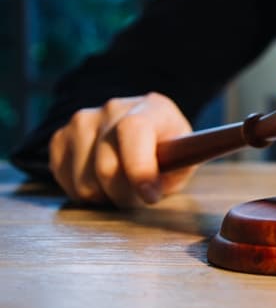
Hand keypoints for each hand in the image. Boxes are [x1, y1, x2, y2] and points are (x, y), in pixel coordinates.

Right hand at [48, 92, 195, 207]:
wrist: (142, 133)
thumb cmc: (167, 150)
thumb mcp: (184, 157)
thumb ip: (174, 169)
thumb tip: (151, 187)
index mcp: (151, 108)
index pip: (134, 129)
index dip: (139, 167)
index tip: (150, 195)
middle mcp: (112, 109)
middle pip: (106, 166)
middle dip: (125, 195)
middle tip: (139, 199)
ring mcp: (81, 121)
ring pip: (84, 181)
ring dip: (105, 197)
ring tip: (121, 188)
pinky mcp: (60, 137)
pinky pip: (65, 182)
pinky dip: (84, 194)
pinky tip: (101, 183)